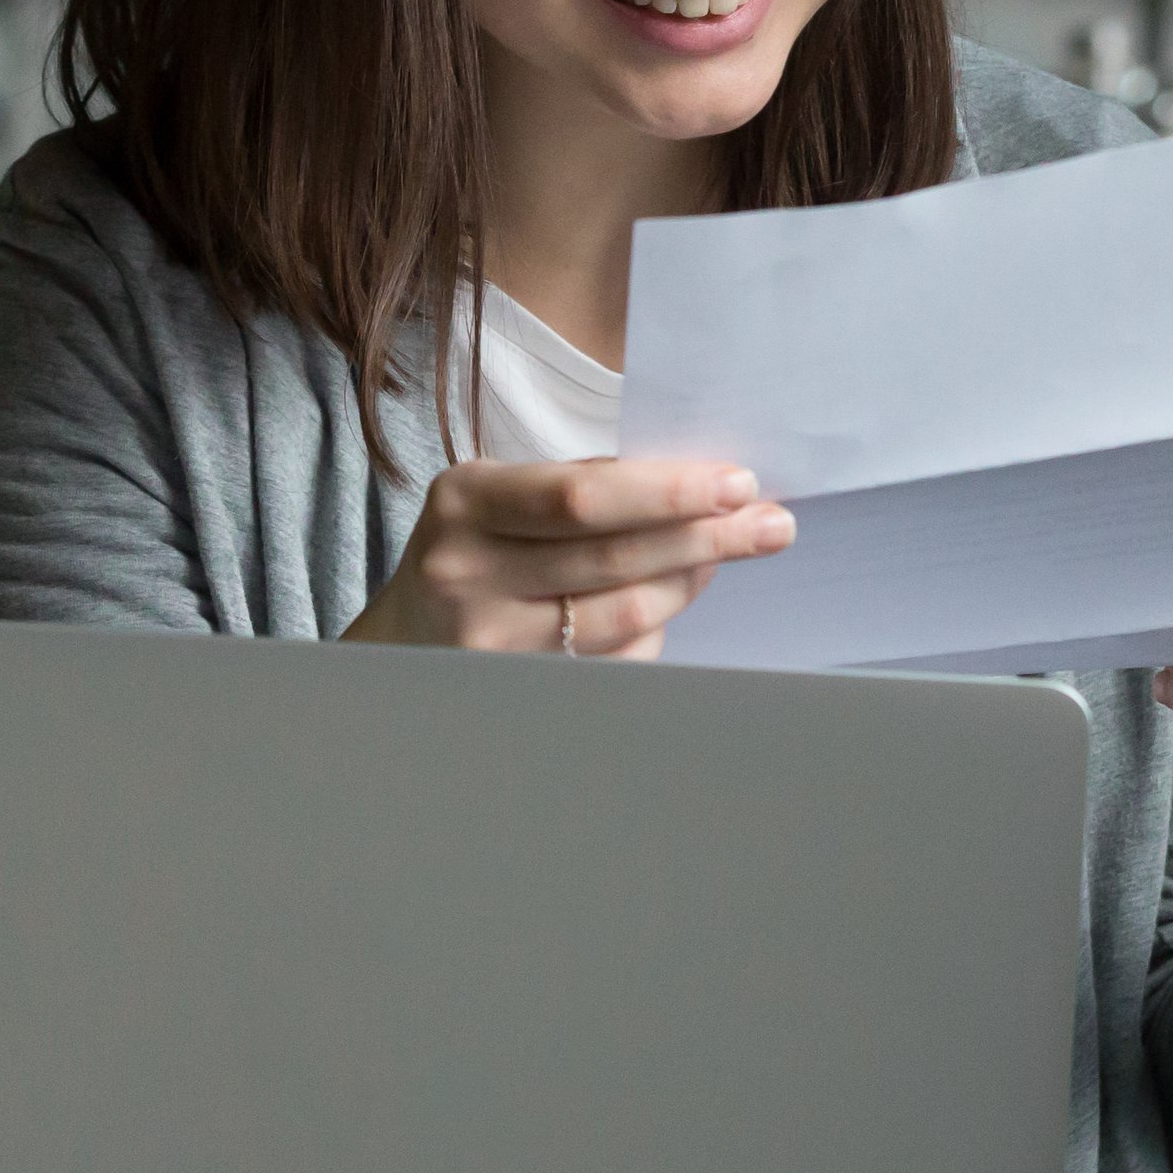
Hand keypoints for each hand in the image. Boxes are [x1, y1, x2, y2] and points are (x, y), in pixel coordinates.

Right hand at [344, 458, 793, 657]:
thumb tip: (701, 492)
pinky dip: (657, 626)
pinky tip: (679, 600)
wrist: (401, 643)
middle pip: (613, 556)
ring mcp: (487, 641)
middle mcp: (468, 571)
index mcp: (468, 500)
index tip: (738, 483)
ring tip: (736, 549)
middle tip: (771, 522)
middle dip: (706, 536)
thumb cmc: (474, 551)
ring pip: (624, 613)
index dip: (668, 492)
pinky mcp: (514, 689)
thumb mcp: (502, 498)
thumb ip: (583, 490)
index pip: (583, 497)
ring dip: (693, 581)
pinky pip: (615, 660)